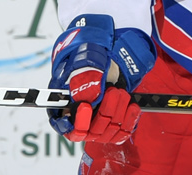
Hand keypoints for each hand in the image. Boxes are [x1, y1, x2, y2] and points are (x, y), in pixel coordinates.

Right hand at [47, 14, 155, 143]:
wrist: (110, 57)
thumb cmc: (91, 57)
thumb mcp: (86, 61)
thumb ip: (83, 78)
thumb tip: (86, 99)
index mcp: (62, 101)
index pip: (59, 123)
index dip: (71, 122)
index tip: (84, 107)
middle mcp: (77, 116)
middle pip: (87, 131)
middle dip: (103, 111)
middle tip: (113, 92)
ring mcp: (94, 122)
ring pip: (104, 133)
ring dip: (117, 113)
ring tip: (121, 93)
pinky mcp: (110, 123)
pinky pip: (119, 134)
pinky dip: (128, 121)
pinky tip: (132, 107)